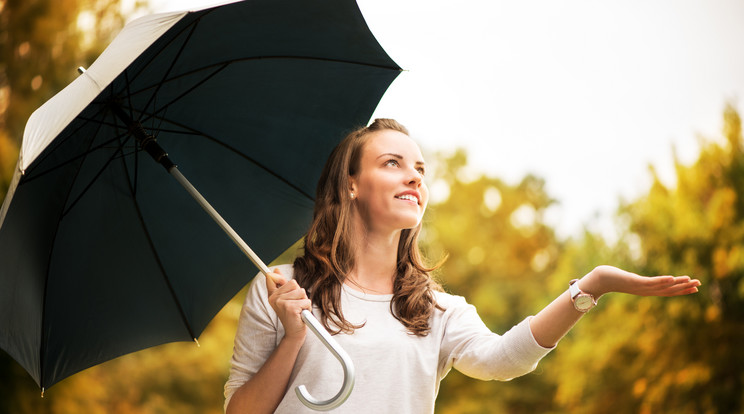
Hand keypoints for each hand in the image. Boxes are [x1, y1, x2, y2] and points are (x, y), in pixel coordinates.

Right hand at [266, 268, 311, 341]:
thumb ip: (281, 284)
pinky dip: (307, 308)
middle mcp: (274, 298)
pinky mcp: (291, 308)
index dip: (276, 276)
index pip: (271, 278)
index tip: (276, 276)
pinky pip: (306, 301)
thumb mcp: (285, 298)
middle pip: (294, 283)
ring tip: (299, 310)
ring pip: (302, 292)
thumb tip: (275, 270)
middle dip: (299, 293)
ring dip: (304, 301)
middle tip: (295, 304)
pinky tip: (301, 315)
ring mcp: (282, 303)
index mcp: (272, 295)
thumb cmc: (292, 314)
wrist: (294, 333)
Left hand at [581, 265, 700, 297]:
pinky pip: (651, 282)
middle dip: (684, 288)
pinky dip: (662, 281)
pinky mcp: (634, 282)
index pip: (666, 291)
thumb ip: (633, 280)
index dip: (681, 290)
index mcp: (645, 290)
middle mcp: (644, 291)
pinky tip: (672, 278)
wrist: (598, 280)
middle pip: (668, 290)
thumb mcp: (626, 279)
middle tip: (699, 285)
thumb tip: (635, 279)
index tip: (694, 289)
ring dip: (678, 284)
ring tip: (691, 280)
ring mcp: (640, 287)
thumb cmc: (610, 278)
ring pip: (662, 287)